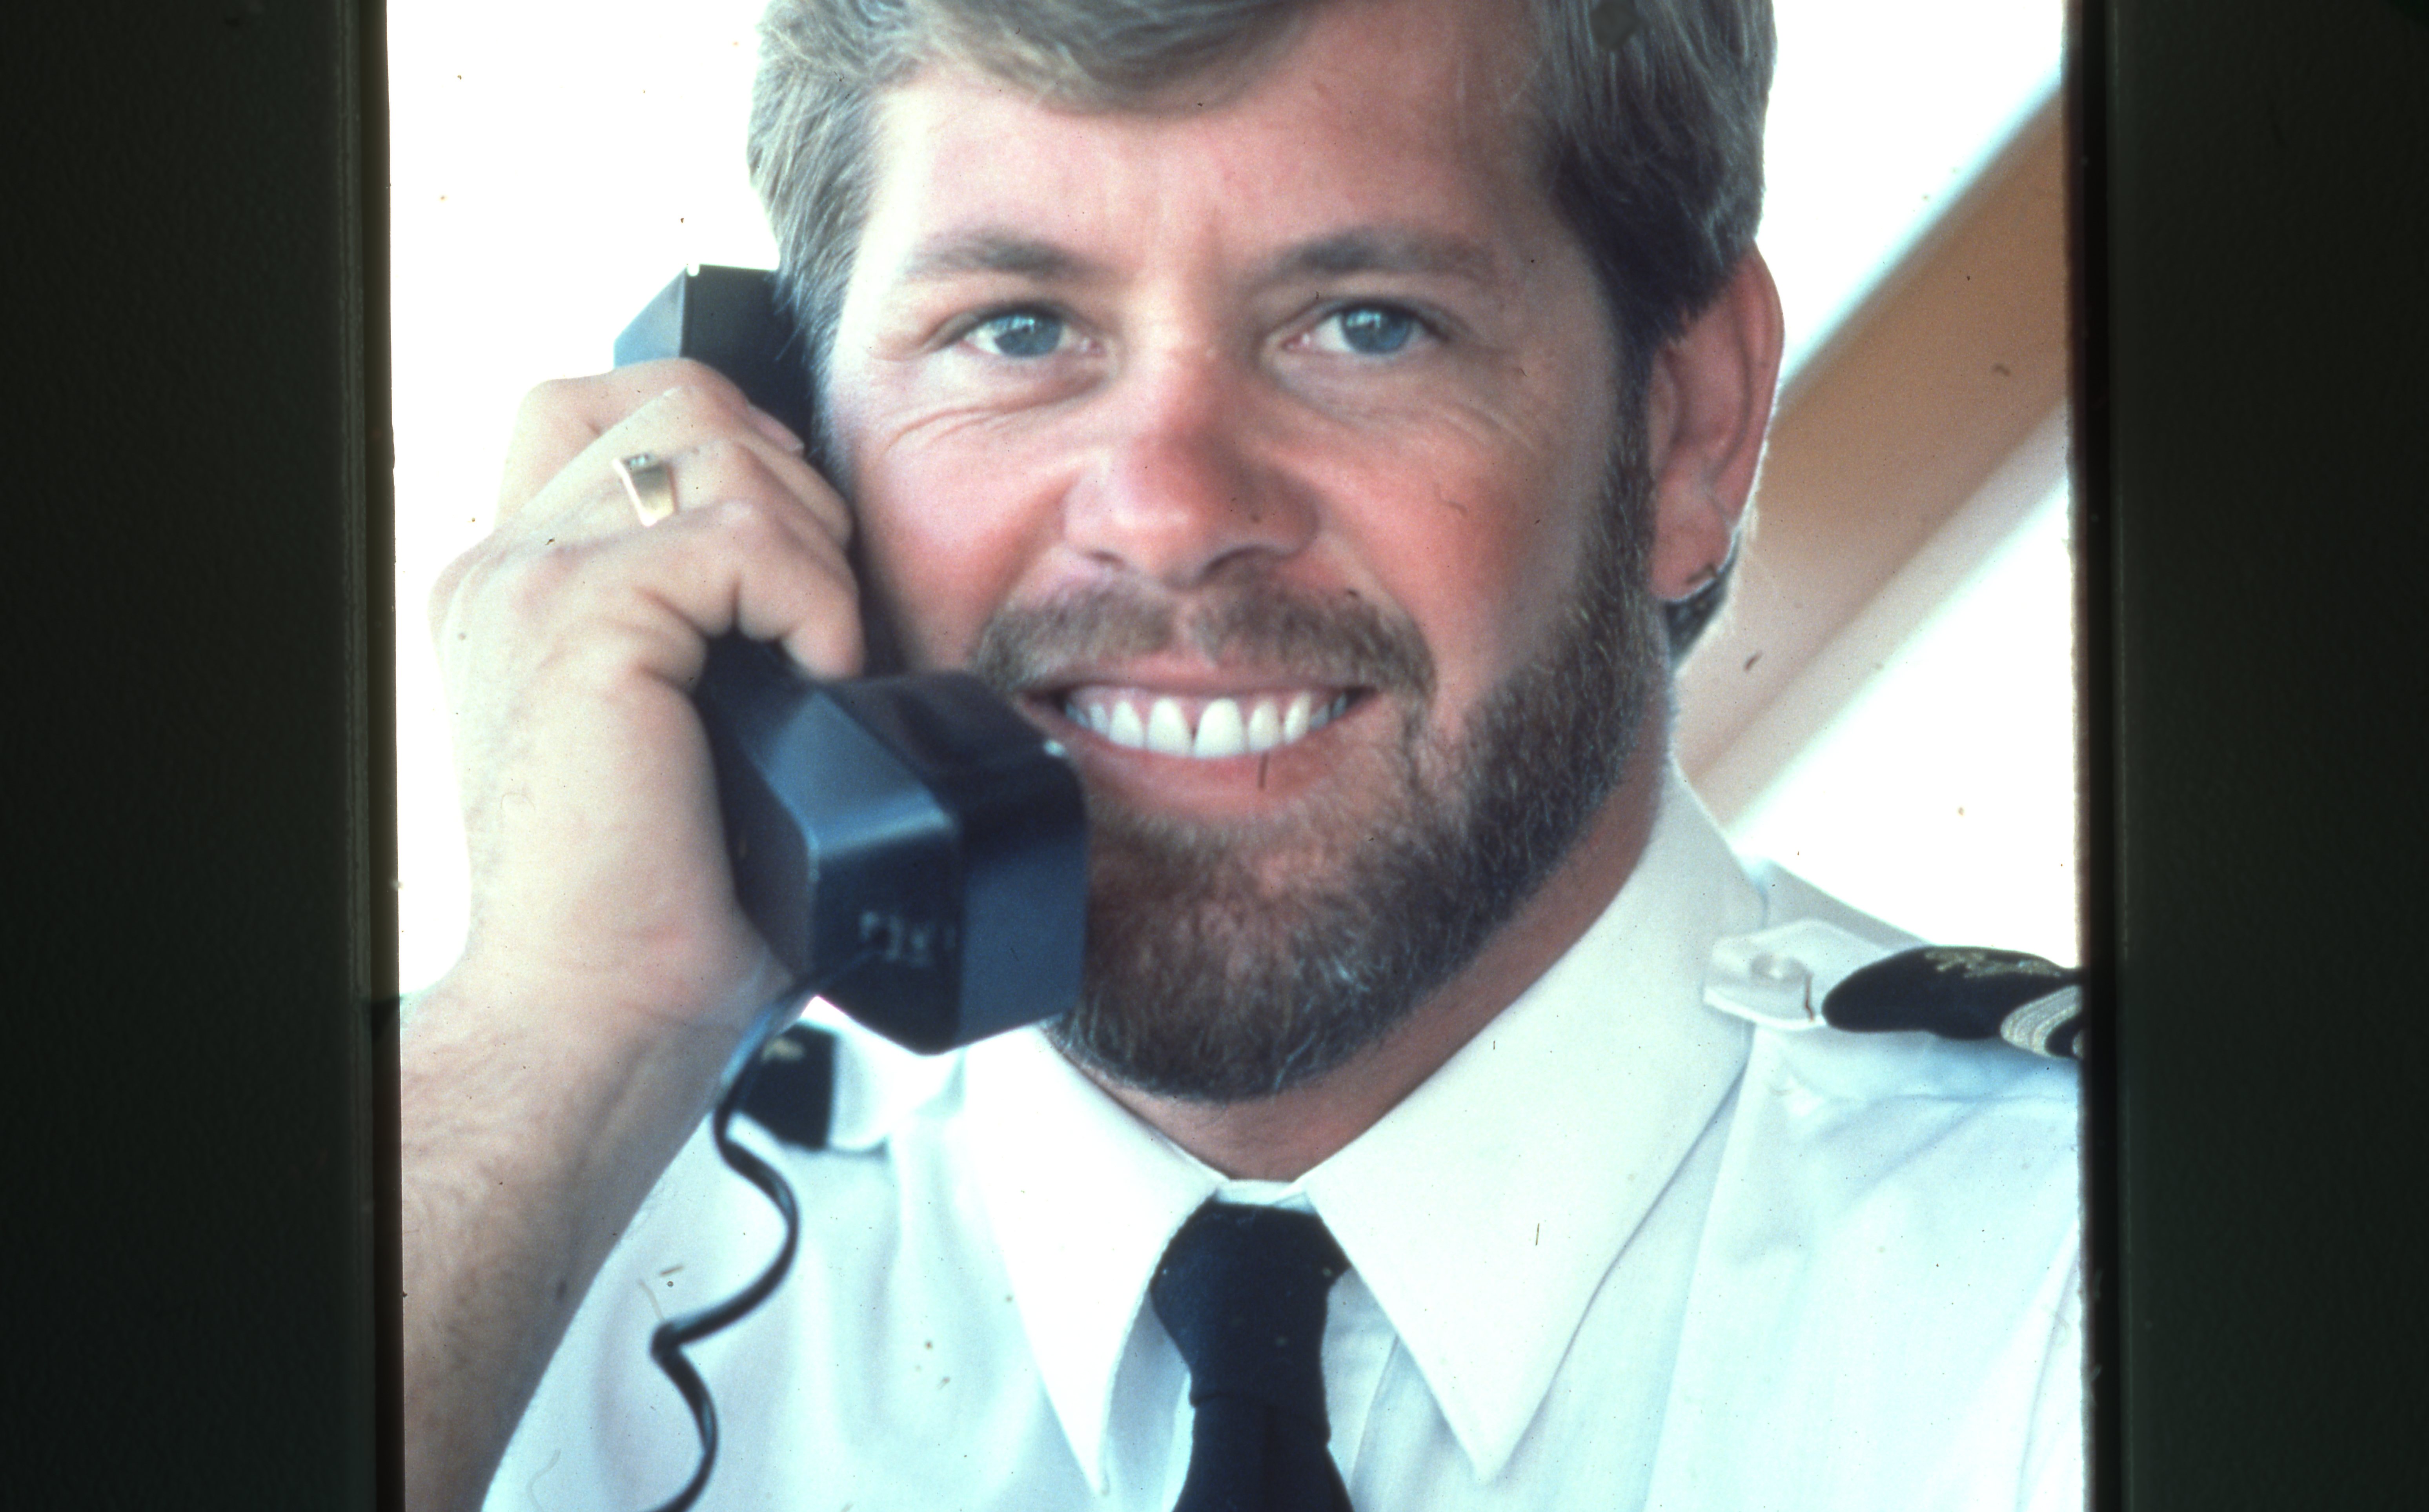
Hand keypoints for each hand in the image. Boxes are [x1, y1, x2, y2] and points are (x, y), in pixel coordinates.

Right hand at [426, 358, 860, 1046]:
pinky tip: (819, 679)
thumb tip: (826, 575)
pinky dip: (815, 601)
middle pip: (682, 398)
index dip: (733, 439)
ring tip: (819, 656)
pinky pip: (745, 535)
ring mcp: (530, 582)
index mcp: (518, 585)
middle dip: (793, 489)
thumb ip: (713, 626)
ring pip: (723, 449)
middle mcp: (505, 565)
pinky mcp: (581, 620)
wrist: (597, 1012)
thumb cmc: (661, 902)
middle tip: (821, 617)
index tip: (794, 557)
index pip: (619, 404)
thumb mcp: (687, 729)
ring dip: (812, 549)